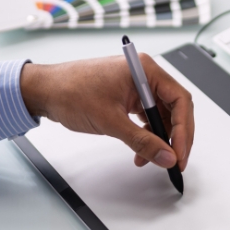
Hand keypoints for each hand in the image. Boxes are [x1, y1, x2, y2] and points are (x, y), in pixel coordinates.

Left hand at [20, 56, 193, 170]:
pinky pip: (146, 116)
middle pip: (174, 107)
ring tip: (153, 159)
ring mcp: (136, 85)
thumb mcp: (111, 121)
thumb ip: (142, 141)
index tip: (180, 152)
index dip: (184, 129)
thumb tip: (166, 156)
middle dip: (175, 136)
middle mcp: (144, 74)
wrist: (45, 90)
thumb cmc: (70, 92)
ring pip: (161, 115)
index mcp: (144, 70)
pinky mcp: (127, 95)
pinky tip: (141, 151)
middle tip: (175, 160)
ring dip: (160, 138)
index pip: (179, 99)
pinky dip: (146, 134)